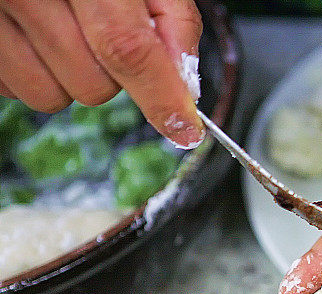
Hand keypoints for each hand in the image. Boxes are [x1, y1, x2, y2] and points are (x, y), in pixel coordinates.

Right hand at [0, 0, 203, 147]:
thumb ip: (171, 16)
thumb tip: (185, 81)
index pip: (127, 48)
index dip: (161, 97)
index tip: (184, 130)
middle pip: (93, 86)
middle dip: (114, 75)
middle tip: (104, 31)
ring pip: (51, 97)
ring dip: (71, 77)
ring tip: (68, 30)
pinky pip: (14, 89)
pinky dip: (36, 72)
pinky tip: (37, 34)